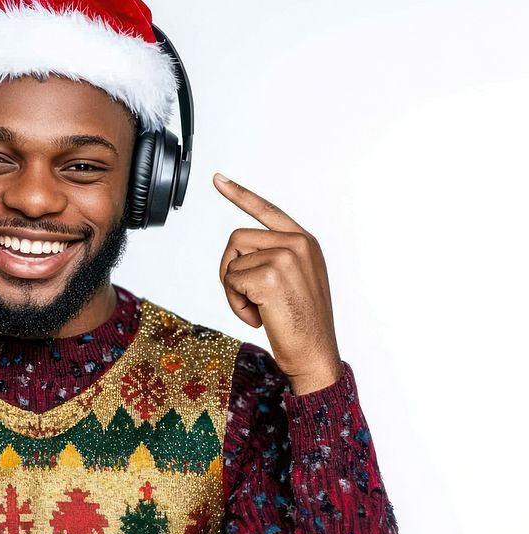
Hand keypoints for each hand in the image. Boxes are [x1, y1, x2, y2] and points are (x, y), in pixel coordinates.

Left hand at [212, 172, 342, 394]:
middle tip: (248, 300)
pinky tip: (258, 319)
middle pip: (236, 240)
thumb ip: (277, 259)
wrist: (315, 354)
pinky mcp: (270, 275)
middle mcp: (296, 243)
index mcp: (305, 242)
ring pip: (231, 263)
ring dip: (234, 293)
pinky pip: (230, 282)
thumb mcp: (297, 282)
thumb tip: (242, 255)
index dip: (240, 194)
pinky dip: (236, 305)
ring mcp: (285, 257)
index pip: (267, 211)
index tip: (217, 179)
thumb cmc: (303, 325)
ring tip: (259, 312)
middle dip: (231, 272)